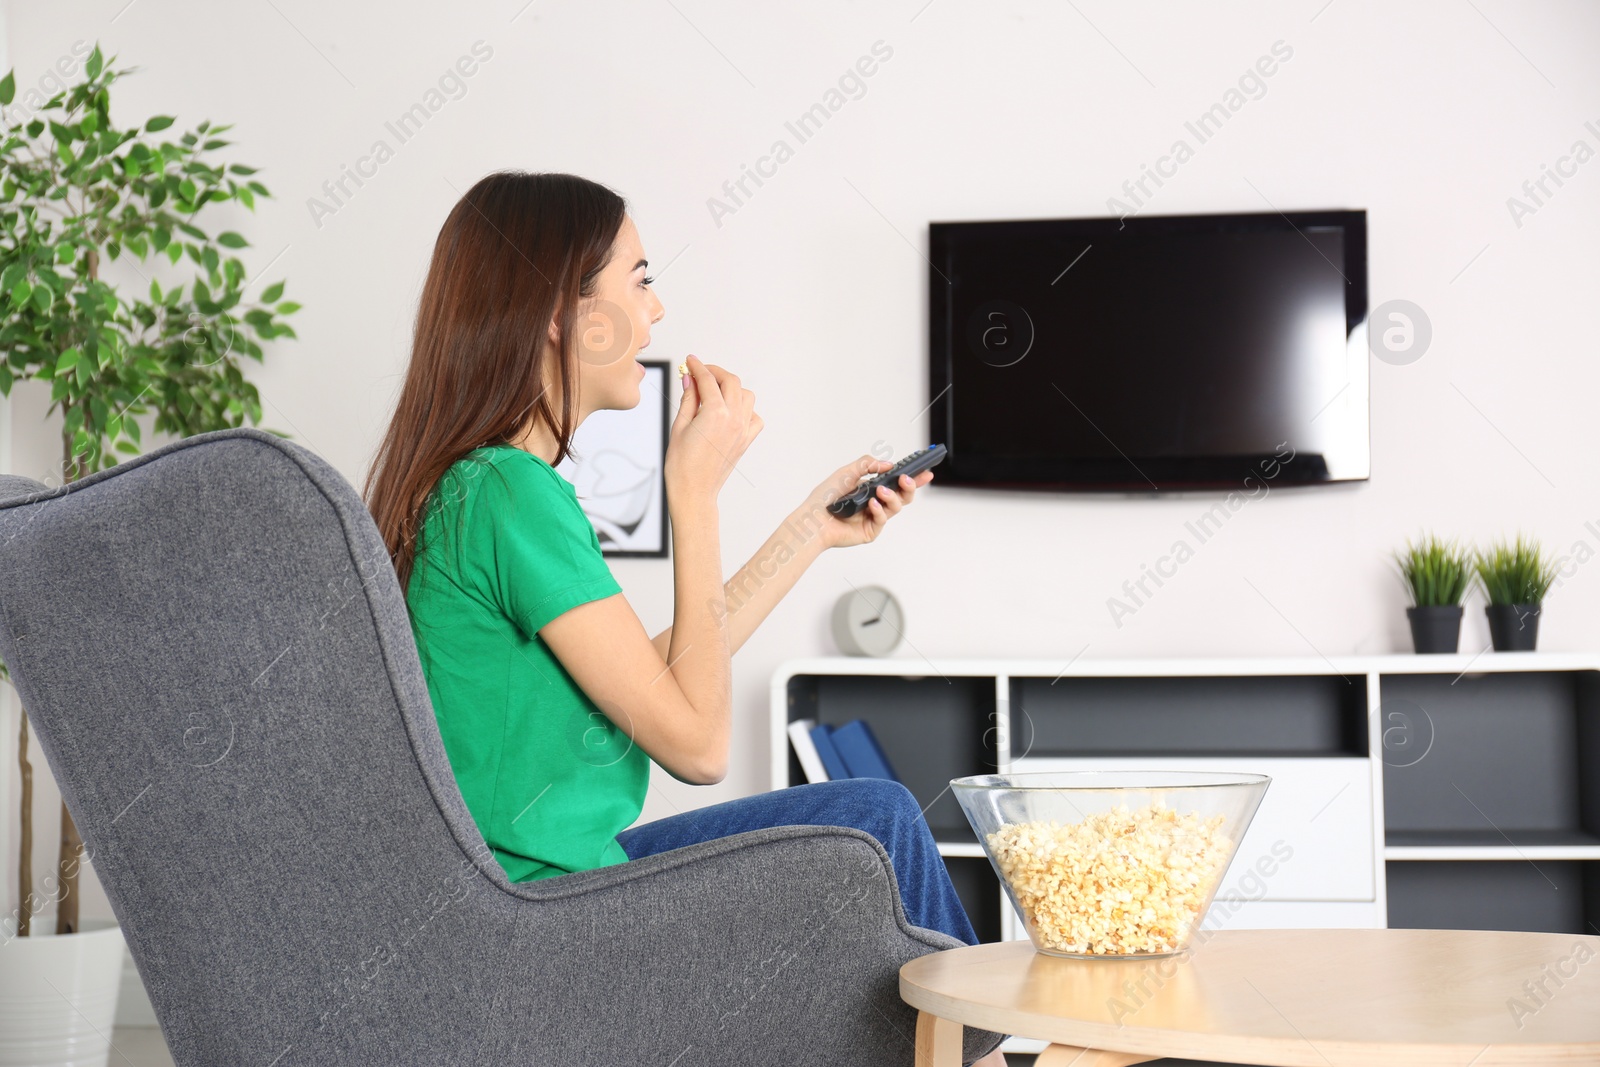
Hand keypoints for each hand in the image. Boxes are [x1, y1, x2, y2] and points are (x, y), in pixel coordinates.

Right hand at [664, 355, 762, 505]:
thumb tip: (690, 379)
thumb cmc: (682, 465)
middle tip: (700, 372)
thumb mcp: (679, 426)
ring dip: (731, 388)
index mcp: (716, 413)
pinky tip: (730, 411)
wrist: (694, 492)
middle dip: (715, 372)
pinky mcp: (746, 441)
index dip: (697, 366)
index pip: (708, 380)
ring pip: (746, 395)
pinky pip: (755, 417)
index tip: (690, 360)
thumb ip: (688, 399)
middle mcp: (734, 419)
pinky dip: (745, 409)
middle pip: (731, 382)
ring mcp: (743, 430)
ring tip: (714, 391)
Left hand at [798, 455, 933, 549]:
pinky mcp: (870, 530)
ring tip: (880, 492)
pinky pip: (883, 519)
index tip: (926, 472)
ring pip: (896, 506)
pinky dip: (879, 510)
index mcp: (871, 488)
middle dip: (909, 487)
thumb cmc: (826, 497)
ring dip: (892, 497)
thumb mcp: (847, 472)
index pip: (896, 482)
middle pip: (903, 495)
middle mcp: (875, 502)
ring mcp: (874, 517)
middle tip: (906, 479)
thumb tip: (888, 465)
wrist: (813, 519)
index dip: (913, 478)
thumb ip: (868, 464)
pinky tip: (872, 505)